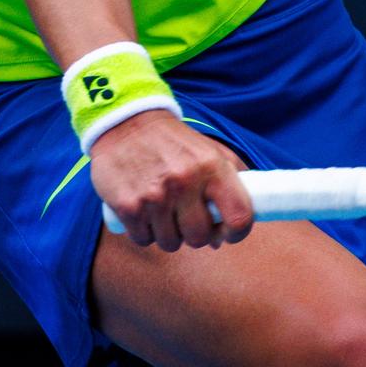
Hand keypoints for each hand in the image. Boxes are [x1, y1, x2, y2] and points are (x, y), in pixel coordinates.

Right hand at [88, 109, 254, 250]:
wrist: (125, 123)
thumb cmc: (174, 142)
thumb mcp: (211, 150)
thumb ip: (234, 180)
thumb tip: (236, 227)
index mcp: (212, 166)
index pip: (240, 215)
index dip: (238, 232)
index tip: (228, 232)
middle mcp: (185, 181)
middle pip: (201, 238)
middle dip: (195, 233)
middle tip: (187, 216)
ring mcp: (155, 196)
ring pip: (171, 243)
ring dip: (168, 233)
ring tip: (163, 209)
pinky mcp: (128, 206)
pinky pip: (143, 239)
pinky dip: (143, 230)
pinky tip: (143, 208)